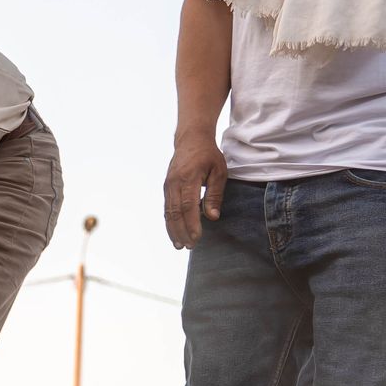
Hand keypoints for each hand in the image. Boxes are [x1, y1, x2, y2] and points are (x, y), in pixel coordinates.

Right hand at [163, 133, 226, 249]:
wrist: (190, 139)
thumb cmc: (208, 155)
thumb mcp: (218, 172)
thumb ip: (215, 195)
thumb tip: (212, 217)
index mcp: (189, 178)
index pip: (188, 206)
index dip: (192, 224)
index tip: (197, 238)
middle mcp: (175, 182)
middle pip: (176, 212)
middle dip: (181, 231)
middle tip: (189, 246)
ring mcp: (168, 185)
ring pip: (168, 212)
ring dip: (173, 230)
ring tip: (180, 245)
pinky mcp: (166, 187)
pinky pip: (167, 208)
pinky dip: (170, 222)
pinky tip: (175, 232)